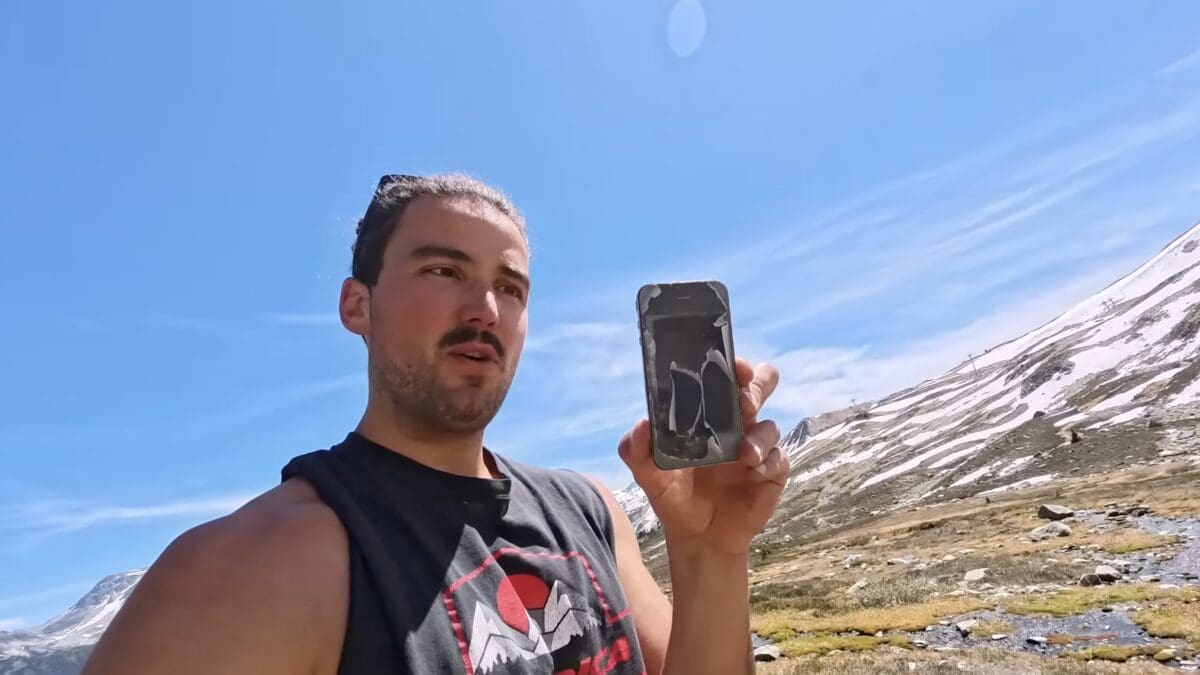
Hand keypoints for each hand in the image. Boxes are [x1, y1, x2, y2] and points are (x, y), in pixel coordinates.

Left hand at [618, 358, 786, 556]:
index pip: (727, 376)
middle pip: (762, 385)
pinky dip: (768, 462)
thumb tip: (641, 425)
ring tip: (742, 455)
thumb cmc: (672, 495)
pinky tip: (752, 473)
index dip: (734, 364)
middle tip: (742, 403)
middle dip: (755, 386)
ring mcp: (757, 447)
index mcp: (708, 412)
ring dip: (758, 436)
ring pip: (771, 425)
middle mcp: (737, 423)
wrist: (696, 536)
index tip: (732, 364)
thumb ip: (635, 450)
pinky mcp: (771, 472)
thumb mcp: (648, 474)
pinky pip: (780, 458)